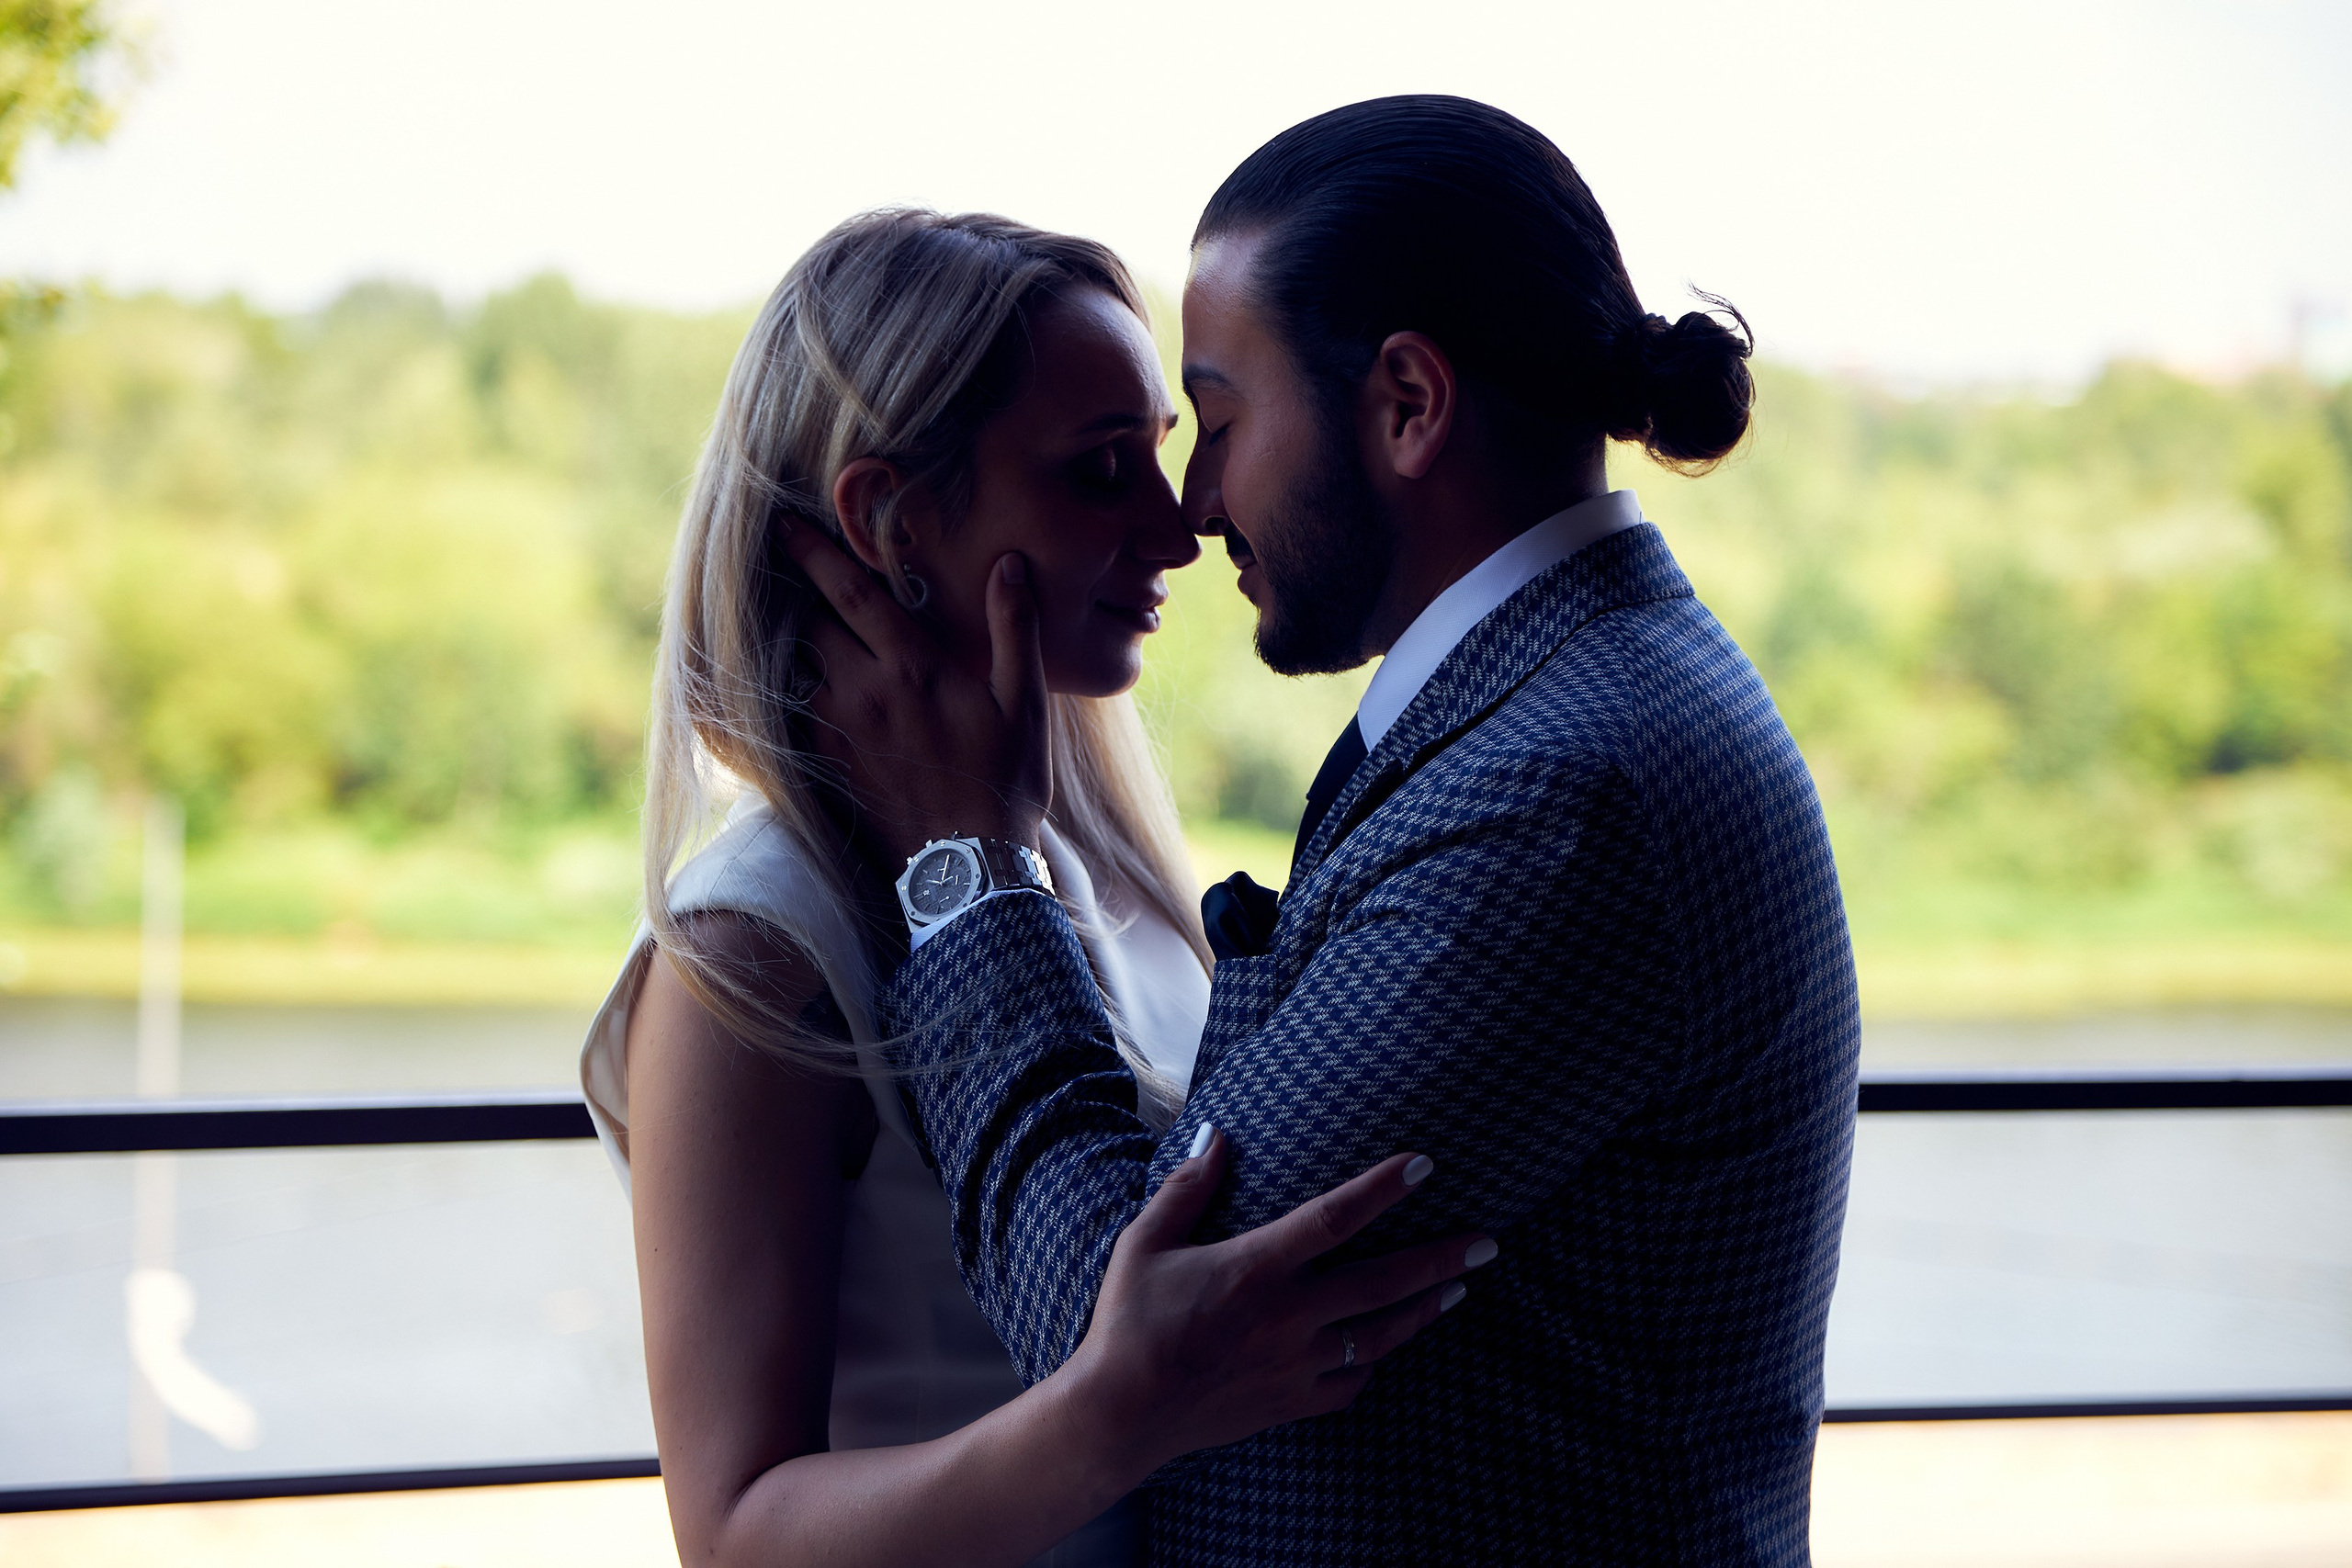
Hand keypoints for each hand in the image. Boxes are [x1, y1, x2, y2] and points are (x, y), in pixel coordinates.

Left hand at [778, 522, 1049, 866]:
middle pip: (810, 623)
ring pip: (795, 666)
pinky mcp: (827, 764)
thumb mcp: (1024, 704)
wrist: (967, 869)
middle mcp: (863, 690)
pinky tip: (794, 682)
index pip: (850, 593)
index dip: (815, 554)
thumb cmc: (1006, 783)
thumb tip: (1010, 564)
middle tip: (780, 564)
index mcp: (912, 666)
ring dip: (791, 640)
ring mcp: (838, 730)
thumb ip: (1015, 629)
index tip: (786, 525)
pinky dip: (790, 688)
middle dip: (797, 592)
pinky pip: (794, 712)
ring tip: (783, 619)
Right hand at [1057, 1132, 1490, 1475]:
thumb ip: (1187, 1187)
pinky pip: (1351, 1382)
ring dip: (1425, 1308)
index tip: (1424, 1165)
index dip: (1382, 1189)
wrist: (1120, 1414)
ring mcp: (1296, 1364)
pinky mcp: (1292, 1402)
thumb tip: (1216, 1135)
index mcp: (1256, 1269)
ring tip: (1458, 1288)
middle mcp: (1289, 1317)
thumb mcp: (1144, 1242)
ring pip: (1381, 1334)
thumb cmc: (1127, 1321)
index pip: (1334, 1218)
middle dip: (1441, 1259)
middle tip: (1487, 1242)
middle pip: (1384, 1282)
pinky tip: (1388, 1345)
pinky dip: (1374, 1360)